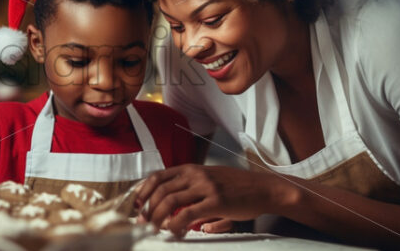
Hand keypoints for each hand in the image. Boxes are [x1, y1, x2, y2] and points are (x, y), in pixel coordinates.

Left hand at [136, 164, 294, 236]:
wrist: (263, 188)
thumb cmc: (237, 186)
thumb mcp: (210, 179)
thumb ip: (191, 190)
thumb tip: (178, 211)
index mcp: (191, 169)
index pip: (158, 176)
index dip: (143, 191)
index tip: (136, 205)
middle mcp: (195, 175)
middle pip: (160, 190)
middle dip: (147, 208)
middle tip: (143, 222)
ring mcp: (205, 187)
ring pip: (170, 201)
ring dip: (158, 217)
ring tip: (155, 229)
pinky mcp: (215, 202)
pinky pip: (187, 213)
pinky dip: (176, 223)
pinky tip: (174, 230)